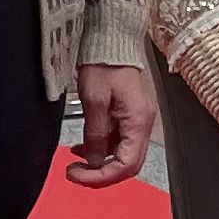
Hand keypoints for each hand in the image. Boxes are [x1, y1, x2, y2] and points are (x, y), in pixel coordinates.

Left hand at [67, 63, 153, 185]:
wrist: (112, 41)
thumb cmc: (105, 63)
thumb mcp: (94, 100)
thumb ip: (95, 134)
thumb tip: (95, 160)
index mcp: (138, 121)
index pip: (126, 164)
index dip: (101, 176)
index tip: (78, 176)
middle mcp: (143, 123)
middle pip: (127, 164)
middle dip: (100, 173)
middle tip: (75, 173)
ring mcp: (137, 120)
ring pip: (122, 155)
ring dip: (99, 162)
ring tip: (75, 160)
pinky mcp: (129, 116)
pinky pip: (118, 141)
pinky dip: (101, 148)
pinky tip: (83, 146)